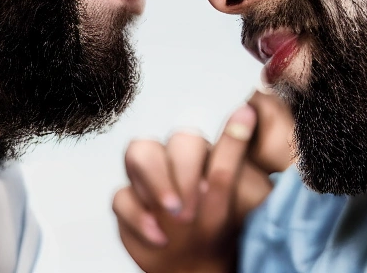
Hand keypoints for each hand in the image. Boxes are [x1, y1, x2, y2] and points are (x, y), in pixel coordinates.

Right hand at [113, 96, 286, 272]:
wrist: (197, 264)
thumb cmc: (217, 225)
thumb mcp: (227, 191)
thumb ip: (230, 152)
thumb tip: (246, 109)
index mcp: (190, 154)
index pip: (183, 139)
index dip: (185, 165)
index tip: (205, 192)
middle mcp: (165, 160)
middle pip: (152, 144)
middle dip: (167, 179)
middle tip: (186, 212)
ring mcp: (144, 180)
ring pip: (134, 155)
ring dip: (150, 185)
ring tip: (168, 215)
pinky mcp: (127, 203)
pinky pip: (119, 197)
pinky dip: (137, 217)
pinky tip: (158, 235)